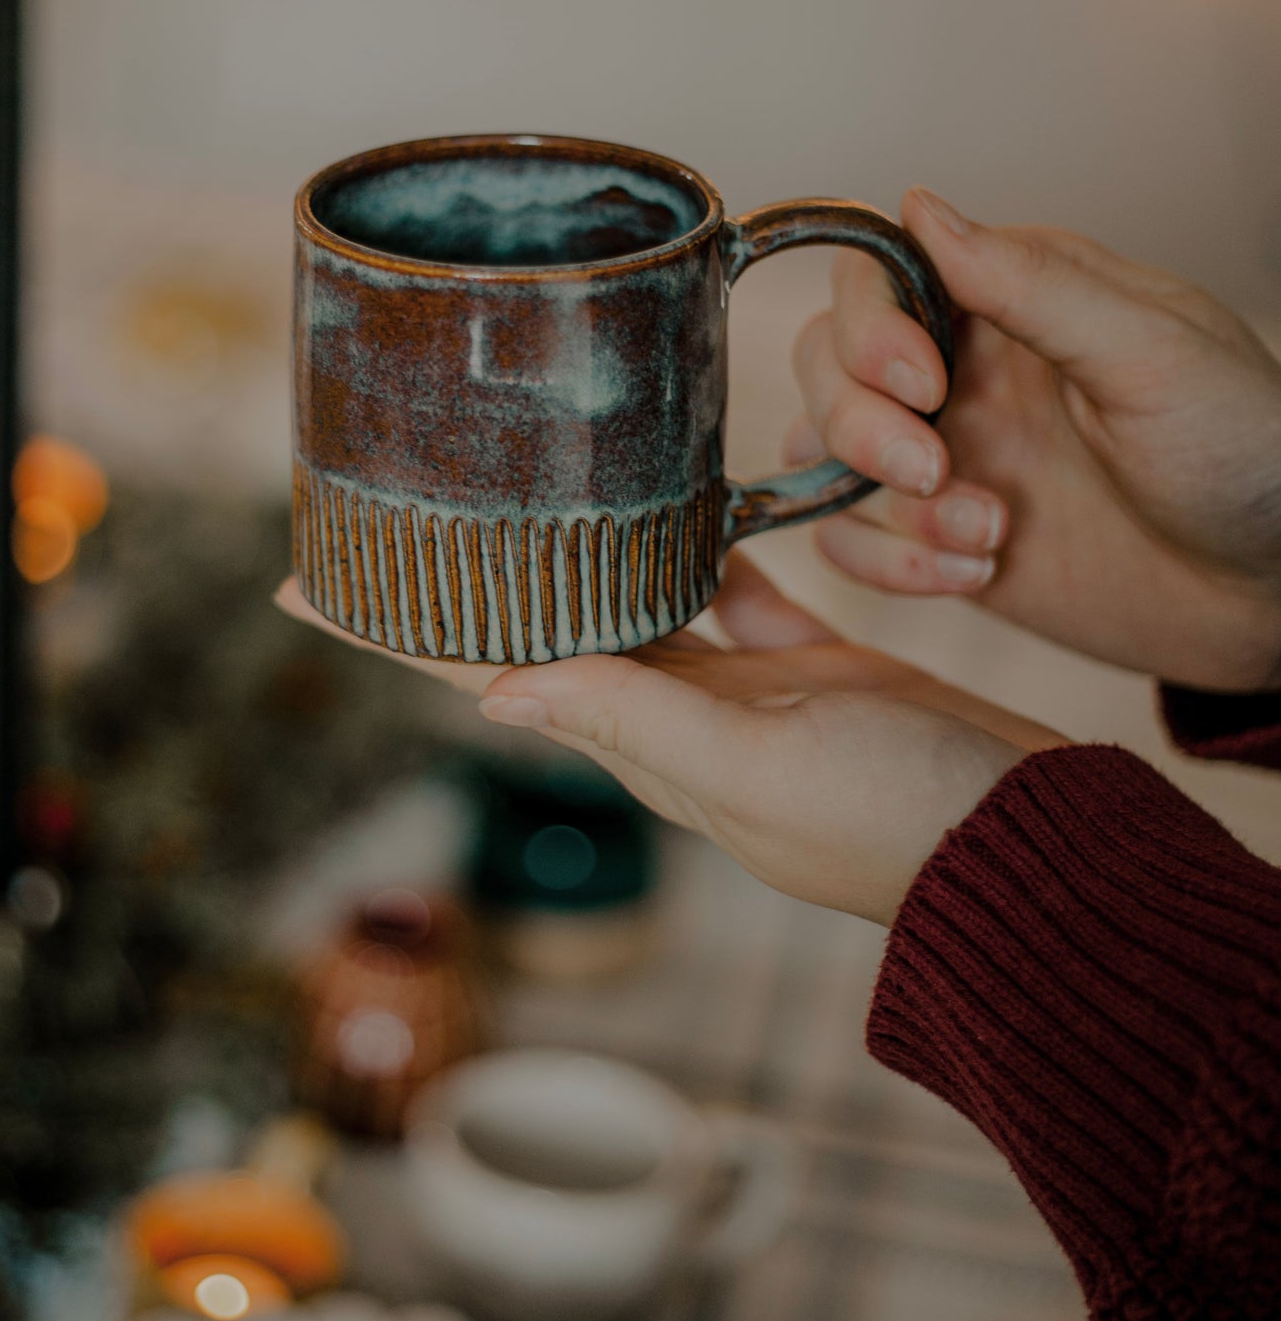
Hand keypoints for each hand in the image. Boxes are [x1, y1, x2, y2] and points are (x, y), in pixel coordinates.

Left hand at [277, 554, 1063, 925]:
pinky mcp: (804, 665)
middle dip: (467, 575)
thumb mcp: (752, 767)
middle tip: (401, 500)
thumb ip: (635, 717)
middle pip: (538, 629)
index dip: (394, 630)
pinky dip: (698, 545)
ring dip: (570, 551)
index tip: (298, 582)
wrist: (1021, 837)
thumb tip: (494, 695)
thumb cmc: (893, 816)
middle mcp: (671, 718)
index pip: (487, 673)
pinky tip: (674, 498)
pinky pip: (730, 590)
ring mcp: (738, 692)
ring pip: (628, 601)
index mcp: (641, 744)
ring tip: (514, 483)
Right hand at [791, 190, 1280, 693]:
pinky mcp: (941, 544)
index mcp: (1014, 301)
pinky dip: (892, 565)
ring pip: (823, 452)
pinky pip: (853, 543)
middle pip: (829, 362)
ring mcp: (949, 459)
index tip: (924, 381)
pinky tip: (979, 575)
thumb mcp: (1153, 354)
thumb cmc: (1249, 456)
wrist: (1278, 595)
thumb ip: (1031, 284)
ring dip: (879, 499)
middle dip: (858, 421)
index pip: (878, 276)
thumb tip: (918, 205)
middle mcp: (965, 372)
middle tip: (934, 469)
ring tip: (983, 532)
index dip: (871, 326)